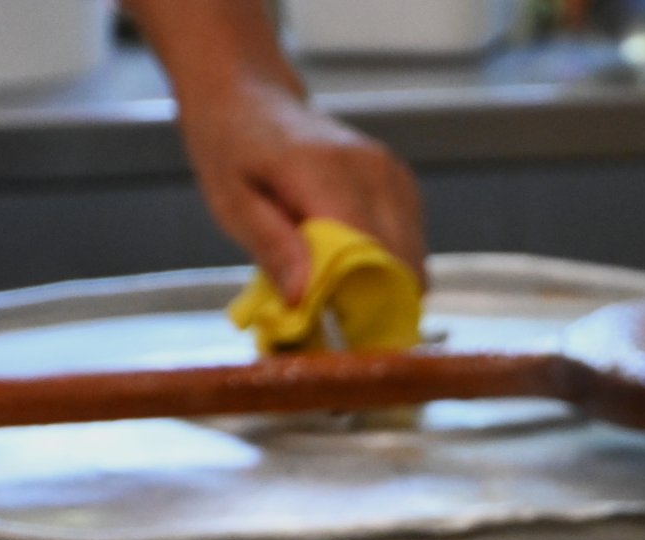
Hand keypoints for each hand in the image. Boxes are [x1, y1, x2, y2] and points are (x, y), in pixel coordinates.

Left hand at [178, 78, 425, 303]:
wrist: (251, 99)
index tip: (337, 337)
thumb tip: (302, 298)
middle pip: (400, 262)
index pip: (367, 252)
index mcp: (324, 171)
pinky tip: (354, 267)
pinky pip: (411, 244)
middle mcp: (373, 169)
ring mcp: (394, 174)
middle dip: (375, 305)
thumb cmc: (232, 151)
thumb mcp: (231, 202)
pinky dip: (389, 267)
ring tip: (341, 296)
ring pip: (413, 259)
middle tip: (337, 327)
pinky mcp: (403, 183)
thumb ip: (271, 247)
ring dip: (385, 289)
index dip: (359, 303)